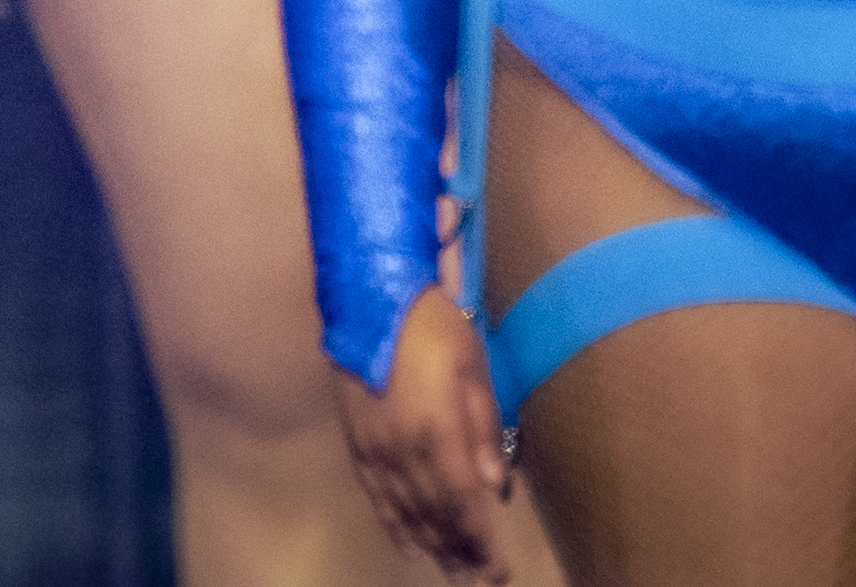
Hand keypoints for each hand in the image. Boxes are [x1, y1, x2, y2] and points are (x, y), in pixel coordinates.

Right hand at [336, 288, 518, 581]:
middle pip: (434, 515)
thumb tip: (494, 489)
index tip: (498, 571)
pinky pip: (376, 494)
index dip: (480, 543)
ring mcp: (375, 449)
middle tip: (478, 581)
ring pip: (405, 510)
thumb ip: (483, 431)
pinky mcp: (357, 441)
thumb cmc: (433, 327)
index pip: (463, 504)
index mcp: (436, 433)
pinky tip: (407, 541)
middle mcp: (402, 450)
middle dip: (459, 552)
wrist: (370, 297)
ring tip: (451, 571)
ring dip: (430, 544)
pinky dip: (393, 522)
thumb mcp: (474, 370)